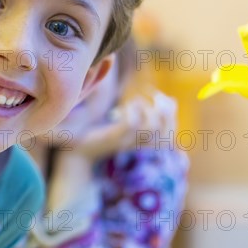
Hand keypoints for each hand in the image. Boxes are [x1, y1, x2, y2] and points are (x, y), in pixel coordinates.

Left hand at [61, 91, 177, 160]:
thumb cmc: (100, 134)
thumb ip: (141, 113)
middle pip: (167, 130)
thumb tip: (163, 97)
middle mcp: (137, 144)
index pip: (170, 132)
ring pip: (153, 126)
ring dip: (147, 108)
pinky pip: (131, 124)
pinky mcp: (113, 138)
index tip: (158, 97)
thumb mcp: (124, 123)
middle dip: (166, 108)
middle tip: (153, 94)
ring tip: (133, 101)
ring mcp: (126, 142)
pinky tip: (120, 107)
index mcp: (142, 143)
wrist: (76, 152)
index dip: (171, 112)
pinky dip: (132, 110)